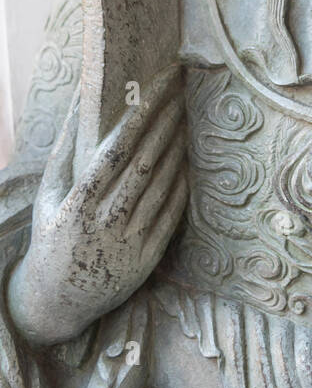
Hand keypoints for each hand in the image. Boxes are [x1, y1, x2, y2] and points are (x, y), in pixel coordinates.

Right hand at [7, 66, 186, 345]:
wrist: (57, 301)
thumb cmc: (51, 235)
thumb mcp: (49, 194)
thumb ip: (66, 147)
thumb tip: (81, 100)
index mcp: (77, 203)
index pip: (116, 148)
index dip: (140, 114)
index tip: (156, 86)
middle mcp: (105, 222)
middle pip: (145, 163)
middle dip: (165, 124)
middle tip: (180, 94)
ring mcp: (128, 242)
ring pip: (162, 186)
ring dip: (177, 149)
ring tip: (185, 120)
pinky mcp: (147, 260)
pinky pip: (171, 215)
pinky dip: (181, 186)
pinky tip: (186, 162)